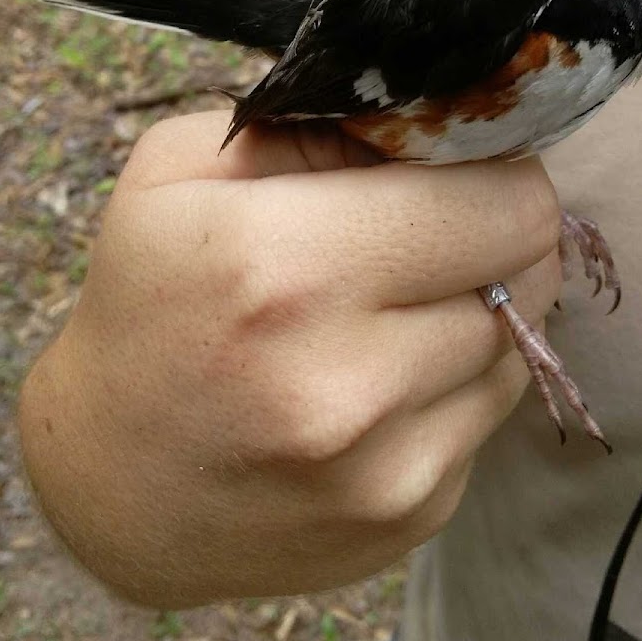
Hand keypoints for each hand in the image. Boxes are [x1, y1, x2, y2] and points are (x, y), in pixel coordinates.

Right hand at [18, 111, 559, 606]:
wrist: (110, 484)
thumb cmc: (147, 300)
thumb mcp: (186, 169)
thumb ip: (316, 123)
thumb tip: (435, 123)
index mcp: (288, 268)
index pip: (506, 205)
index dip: (498, 172)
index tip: (462, 169)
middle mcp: (349, 381)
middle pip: (531, 272)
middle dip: (496, 234)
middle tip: (436, 230)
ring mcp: (387, 468)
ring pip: (520, 344)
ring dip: (478, 309)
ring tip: (397, 306)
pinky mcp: (411, 518)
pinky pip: (490, 414)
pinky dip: (456, 380)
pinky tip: (385, 377)